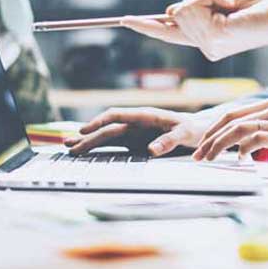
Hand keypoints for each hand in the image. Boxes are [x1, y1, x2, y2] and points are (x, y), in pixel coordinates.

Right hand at [64, 107, 209, 156]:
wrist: (198, 131)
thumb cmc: (192, 129)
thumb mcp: (185, 134)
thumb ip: (169, 140)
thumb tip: (150, 150)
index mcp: (145, 115)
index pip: (117, 115)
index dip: (99, 122)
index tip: (85, 130)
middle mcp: (135, 123)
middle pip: (107, 128)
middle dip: (88, 136)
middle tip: (69, 146)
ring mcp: (133, 133)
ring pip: (106, 136)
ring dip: (89, 142)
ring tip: (69, 147)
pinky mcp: (134, 143)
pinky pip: (114, 146)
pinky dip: (99, 149)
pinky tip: (86, 153)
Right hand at [123, 0, 267, 60]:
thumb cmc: (257, 10)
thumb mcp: (222, 6)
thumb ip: (197, 10)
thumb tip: (171, 11)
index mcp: (206, 41)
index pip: (169, 33)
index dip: (146, 26)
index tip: (124, 20)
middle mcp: (204, 47)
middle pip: (176, 12)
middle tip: (225, 3)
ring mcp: (207, 45)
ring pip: (183, 8)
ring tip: (228, 5)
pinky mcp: (213, 37)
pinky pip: (194, 6)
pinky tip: (228, 6)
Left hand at [193, 99, 267, 178]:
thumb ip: (258, 136)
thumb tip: (235, 147)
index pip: (232, 115)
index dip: (213, 130)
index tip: (201, 147)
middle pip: (231, 120)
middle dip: (210, 138)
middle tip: (198, 155)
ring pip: (239, 129)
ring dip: (220, 145)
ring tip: (210, 158)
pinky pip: (256, 139)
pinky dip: (243, 150)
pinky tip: (240, 160)